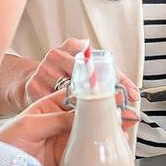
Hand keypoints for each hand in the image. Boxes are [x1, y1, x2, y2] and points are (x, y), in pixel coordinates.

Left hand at [0, 90, 139, 165]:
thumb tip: (83, 114)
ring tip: (128, 123)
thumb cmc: (2, 147)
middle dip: (109, 109)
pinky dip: (107, 149)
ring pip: (95, 132)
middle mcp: (61, 125)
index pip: (78, 95)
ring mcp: (68, 144)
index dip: (96, 91)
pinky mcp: (72, 165)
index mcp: (50, 108)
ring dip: (112, 127)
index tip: (111, 90)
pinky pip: (93, 155)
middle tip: (127, 107)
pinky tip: (118, 143)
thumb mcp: (27, 127)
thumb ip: (55, 119)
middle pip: (91, 113)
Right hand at [19, 37, 139, 109]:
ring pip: (72, 92)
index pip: (100, 62)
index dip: (117, 80)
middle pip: (86, 77)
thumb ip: (112, 79)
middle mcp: (56, 55)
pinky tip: (77, 119)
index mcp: (73, 46)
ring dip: (87, 107)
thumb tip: (136, 94)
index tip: (132, 95)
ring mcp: (43, 70)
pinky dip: (68, 114)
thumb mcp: (88, 71)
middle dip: (104, 96)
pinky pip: (55, 103)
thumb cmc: (64, 75)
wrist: (29, 80)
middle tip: (120, 111)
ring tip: (100, 117)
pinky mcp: (33, 87)